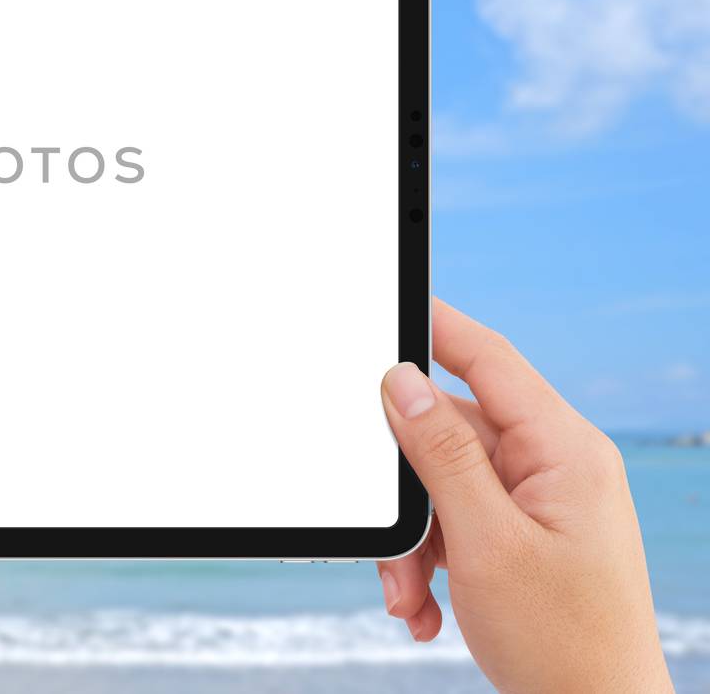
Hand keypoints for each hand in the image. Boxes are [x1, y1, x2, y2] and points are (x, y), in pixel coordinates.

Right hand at [377, 299, 672, 692]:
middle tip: (388, 547)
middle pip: (448, 436)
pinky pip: (455, 522)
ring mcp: (539, 501)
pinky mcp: (522, 535)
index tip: (385, 304)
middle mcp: (554, 466)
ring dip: (414, 542)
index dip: (434, 325)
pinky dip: (429, 561)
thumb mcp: (486, 543)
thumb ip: (441, 453)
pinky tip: (426, 608)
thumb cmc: (564, 645)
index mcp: (565, 451)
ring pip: (441, 486)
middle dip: (407, 494)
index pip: (488, 359)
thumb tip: (400, 381)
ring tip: (410, 596)